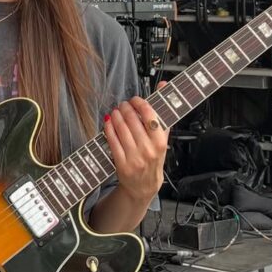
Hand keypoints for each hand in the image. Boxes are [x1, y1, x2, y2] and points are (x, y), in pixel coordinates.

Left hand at [103, 83, 169, 204]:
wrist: (144, 186)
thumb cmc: (154, 159)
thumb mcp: (162, 138)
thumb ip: (162, 113)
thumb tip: (163, 86)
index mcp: (160, 142)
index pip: (150, 115)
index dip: (140, 104)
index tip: (135, 100)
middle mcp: (148, 150)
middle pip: (133, 120)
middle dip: (125, 108)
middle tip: (123, 105)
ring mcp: (134, 157)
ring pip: (121, 129)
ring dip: (116, 116)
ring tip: (115, 112)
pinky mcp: (121, 163)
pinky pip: (112, 141)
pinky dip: (109, 129)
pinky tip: (109, 123)